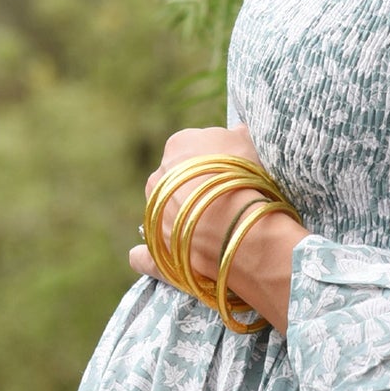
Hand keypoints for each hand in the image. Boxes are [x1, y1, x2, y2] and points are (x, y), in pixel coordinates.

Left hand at [129, 124, 307, 332]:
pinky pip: (143, 255)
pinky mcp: (158, 250)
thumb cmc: (246, 177)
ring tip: (215, 228)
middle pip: (179, 179)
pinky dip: (143, 256)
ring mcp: (155, 216)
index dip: (217, 158)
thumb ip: (237, 134)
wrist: (241, 224)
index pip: (195, 147)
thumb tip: (235, 133)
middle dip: (197, 187)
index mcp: (178, 146)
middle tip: (227, 198)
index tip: (234, 170)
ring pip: (166, 212)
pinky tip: (141, 257)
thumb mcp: (249, 141)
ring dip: (183, 217)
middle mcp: (159, 178)